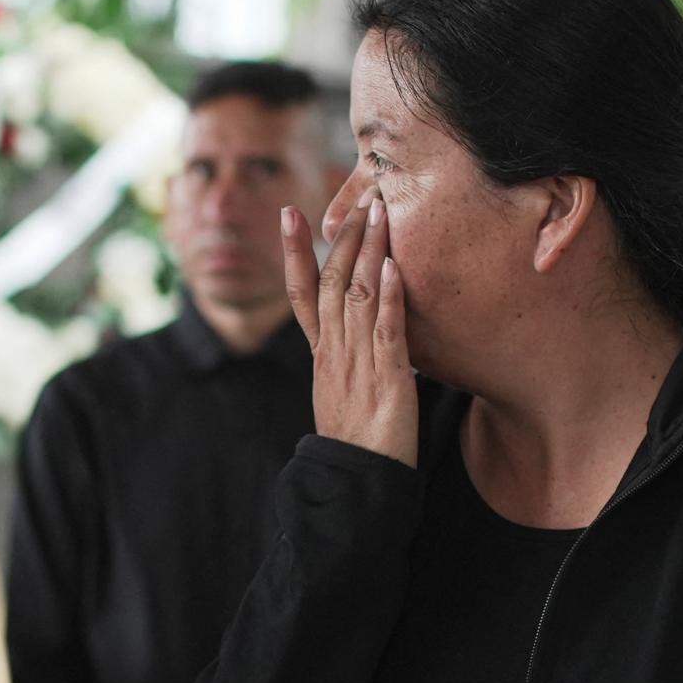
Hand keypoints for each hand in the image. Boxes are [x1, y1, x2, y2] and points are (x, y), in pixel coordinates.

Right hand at [284, 195, 416, 468]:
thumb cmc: (358, 445)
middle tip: (355, 197)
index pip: (301, 294)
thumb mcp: (344, 394)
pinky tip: (392, 267)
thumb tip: (360, 336)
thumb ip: (348, 361)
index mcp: (322, 356)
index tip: (290, 215)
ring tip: (379, 212)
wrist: (358, 485)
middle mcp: (333, 353)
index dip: (295, 253)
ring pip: (355, 296)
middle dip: (342, 237)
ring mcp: (357, 363)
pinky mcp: (387, 379)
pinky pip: (385, 331)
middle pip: (329, 283)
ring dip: (368, 251)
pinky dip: (387, 297)